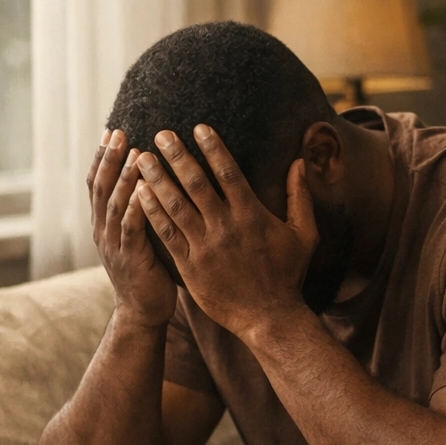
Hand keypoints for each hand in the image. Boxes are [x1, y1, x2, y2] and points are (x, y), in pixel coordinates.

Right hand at [87, 128, 176, 326]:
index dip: (102, 158)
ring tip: (135, 153)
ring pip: (115, 205)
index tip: (112, 131)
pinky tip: (145, 189)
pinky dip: (137, 207)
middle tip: (119, 133)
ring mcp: (114, 245)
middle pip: (101, 188)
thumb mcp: (141, 236)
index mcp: (105, 224)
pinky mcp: (131, 259)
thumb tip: (153, 179)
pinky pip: (132, 229)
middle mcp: (104, 231)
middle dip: (109, 159)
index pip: (98, 184)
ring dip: (124, 177)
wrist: (143, 311)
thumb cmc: (149, 271)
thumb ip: (141, 211)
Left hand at [134, 126, 317, 339]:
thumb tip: (300, 163)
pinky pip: (167, 234)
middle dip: (178, 156)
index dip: (213, 148)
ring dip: (157, 179)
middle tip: (161, 134)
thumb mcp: (304, 234)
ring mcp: (206, 246)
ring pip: (176, 206)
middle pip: (197, 184)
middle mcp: (226, 227)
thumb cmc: (289, 274)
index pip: (229, 173)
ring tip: (143, 159)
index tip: (199, 127)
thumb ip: (299, 197)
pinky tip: (140, 194)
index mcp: (252, 216)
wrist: (270, 317)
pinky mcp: (190, 265)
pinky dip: (153, 212)